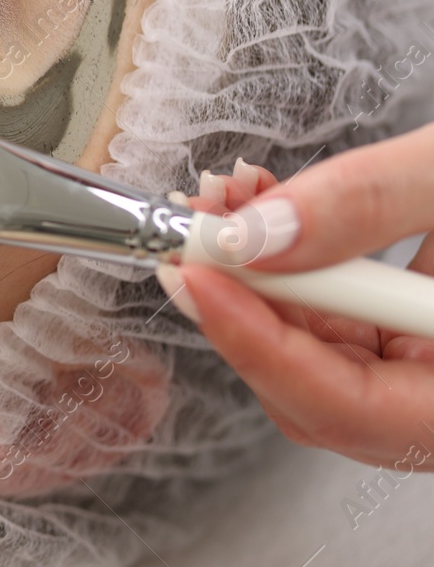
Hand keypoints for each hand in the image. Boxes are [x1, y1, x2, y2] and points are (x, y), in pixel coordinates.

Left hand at [162, 124, 433, 468]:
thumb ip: (369, 204)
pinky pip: (356, 330)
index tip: (198, 272)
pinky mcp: (430, 339)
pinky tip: (271, 212)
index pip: (350, 409)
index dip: (259, 343)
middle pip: (326, 394)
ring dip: (268, 283)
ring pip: (332, 360)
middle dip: (250, 306)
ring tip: (230, 199)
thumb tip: (254, 235)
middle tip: (197, 227)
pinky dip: (306, 274)